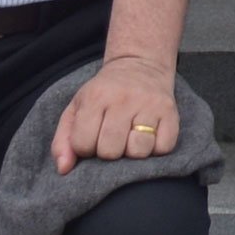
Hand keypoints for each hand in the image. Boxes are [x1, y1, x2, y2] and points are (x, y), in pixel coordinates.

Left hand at [49, 49, 184, 173]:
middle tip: (112, 140)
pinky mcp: (171, 112)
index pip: (83, 144)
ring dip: (133, 152)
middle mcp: (123, 99)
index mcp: (96, 97)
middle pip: (110, 151)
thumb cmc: (104, 93)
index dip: (85, 148)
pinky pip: (163, 148)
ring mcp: (149, 105)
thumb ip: (63, 140)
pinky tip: (149, 136)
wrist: (140, 65)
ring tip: (130, 139)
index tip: (92, 138)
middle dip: (109, 152)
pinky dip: (155, 149)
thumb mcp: (77, 108)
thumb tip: (63, 169)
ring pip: (138, 151)